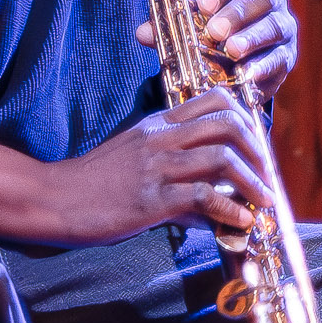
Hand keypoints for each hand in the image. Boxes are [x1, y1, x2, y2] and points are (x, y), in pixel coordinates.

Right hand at [44, 89, 272, 240]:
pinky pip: (203, 196)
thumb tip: (212, 204)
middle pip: (227, 123)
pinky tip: (240, 222)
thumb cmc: (93, 185)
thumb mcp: (134, 163)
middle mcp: (161, 138)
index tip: (257, 146)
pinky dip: (230, 209)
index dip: (246, 118)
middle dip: (258, 149)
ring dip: (253, 181)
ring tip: (264, 202)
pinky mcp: (151, 199)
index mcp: (157, 124)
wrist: (54, 199)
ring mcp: (156, 167)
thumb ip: (175, 175)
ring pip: (221, 157)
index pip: (214, 99)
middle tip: (267, 175)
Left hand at [136, 0, 298, 96]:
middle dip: (236, 13)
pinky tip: (247, 75)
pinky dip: (263, 67)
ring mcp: (282, 27)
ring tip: (231, 50)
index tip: (202, 4)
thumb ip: (170, 27)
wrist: (239, 69)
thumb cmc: (213, 39)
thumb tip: (143, 32)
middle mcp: (269, 0)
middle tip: (214, 31)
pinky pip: (279, 58)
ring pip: (273, 26)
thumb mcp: (192, 29)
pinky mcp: (287, 56)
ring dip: (251, 38)